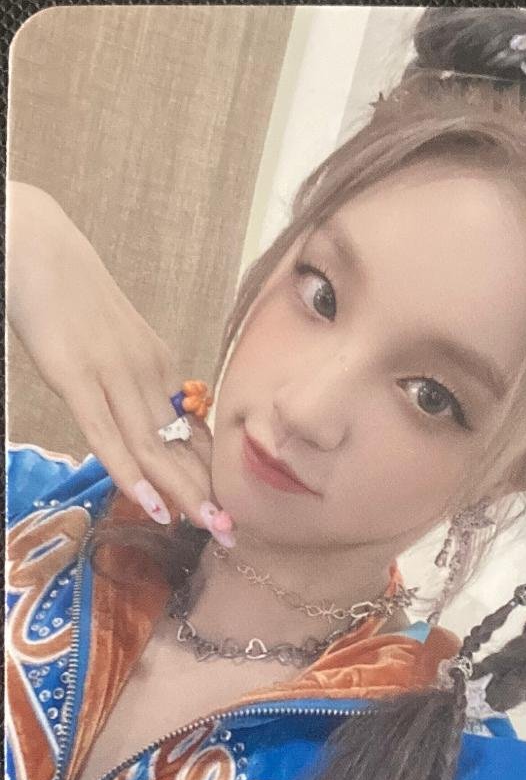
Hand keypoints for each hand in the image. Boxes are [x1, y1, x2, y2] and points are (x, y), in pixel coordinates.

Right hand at [6, 181, 233, 541]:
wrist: (37, 247)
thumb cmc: (71, 295)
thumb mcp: (115, 340)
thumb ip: (134, 379)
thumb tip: (151, 420)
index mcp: (157, 366)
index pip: (191, 430)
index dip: (210, 473)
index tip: (229, 506)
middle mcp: (145, 374)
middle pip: (181, 446)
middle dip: (210, 492)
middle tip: (234, 532)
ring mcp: (111, 376)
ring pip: (154, 447)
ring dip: (184, 493)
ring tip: (211, 528)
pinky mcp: (75, 378)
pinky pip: (107, 436)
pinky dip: (132, 475)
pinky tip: (154, 505)